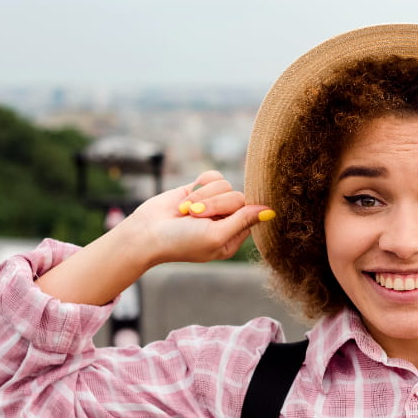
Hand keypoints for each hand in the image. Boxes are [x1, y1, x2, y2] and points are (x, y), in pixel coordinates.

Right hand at [35, 171, 273, 305]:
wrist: (147, 232)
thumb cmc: (181, 242)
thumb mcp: (216, 236)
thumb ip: (243, 221)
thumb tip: (270, 211)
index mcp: (233, 238)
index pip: (252, 216)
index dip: (241, 212)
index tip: (224, 215)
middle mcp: (225, 220)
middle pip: (238, 198)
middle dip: (215, 204)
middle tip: (195, 216)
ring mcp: (212, 204)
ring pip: (224, 185)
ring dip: (203, 196)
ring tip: (186, 211)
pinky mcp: (199, 190)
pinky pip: (213, 176)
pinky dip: (201, 183)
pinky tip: (188, 195)